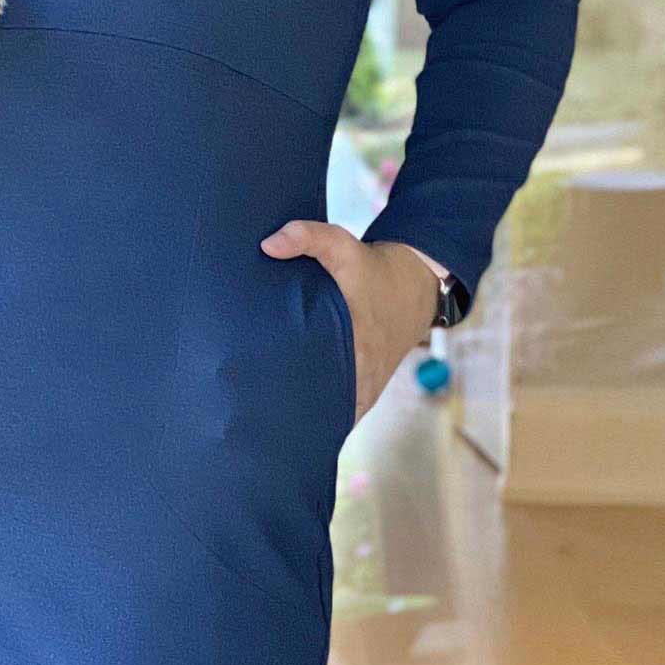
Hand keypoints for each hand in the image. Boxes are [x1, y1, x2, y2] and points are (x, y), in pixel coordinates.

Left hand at [259, 220, 435, 426]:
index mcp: (358, 342)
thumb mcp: (343, 246)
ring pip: (334, 416)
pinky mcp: (369, 389)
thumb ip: (308, 237)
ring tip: (265, 426)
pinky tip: (296, 427)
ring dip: (307, 419)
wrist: (414, 285)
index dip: (290, 395)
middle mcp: (365, 372)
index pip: (319, 382)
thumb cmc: (373, 269)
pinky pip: (345, 413)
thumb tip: (268, 245)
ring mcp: (368, 385)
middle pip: (322, 406)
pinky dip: (325, 420)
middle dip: (289, 412)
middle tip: (249, 416)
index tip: (256, 398)